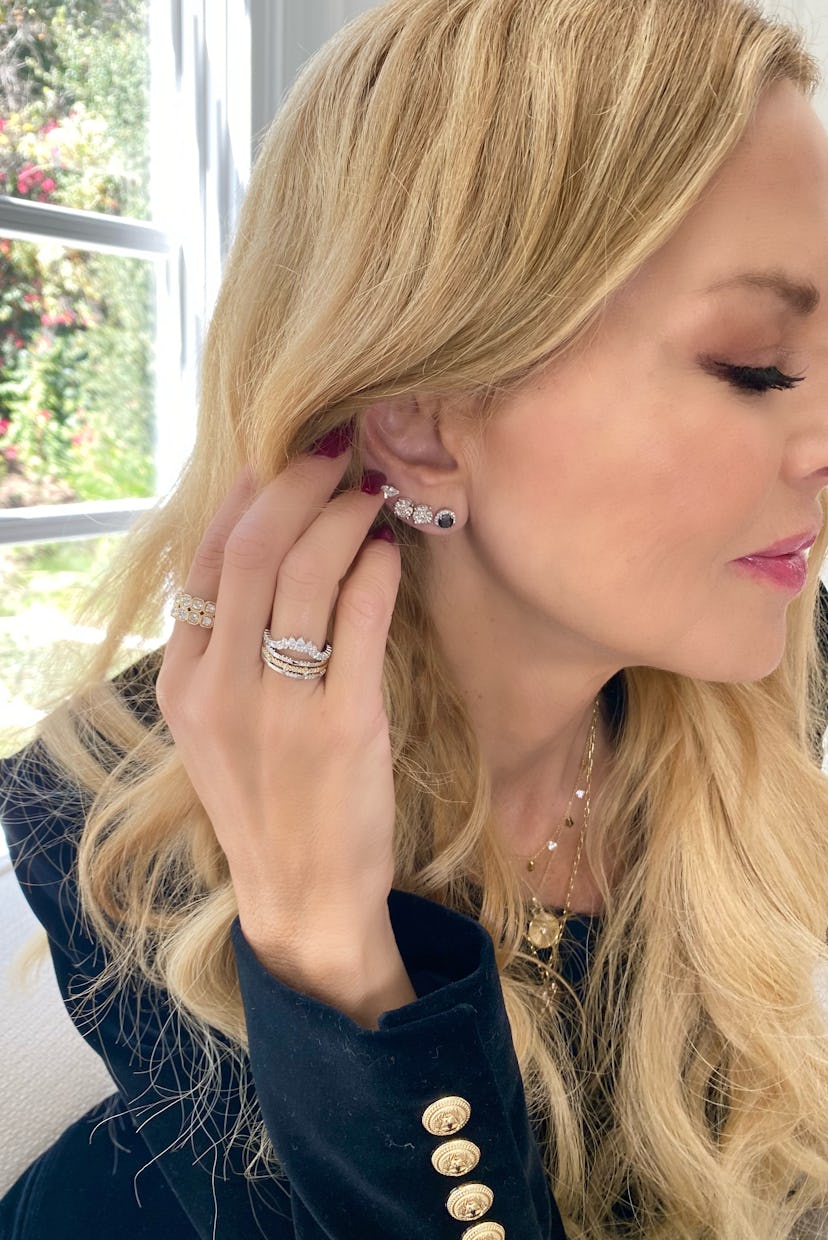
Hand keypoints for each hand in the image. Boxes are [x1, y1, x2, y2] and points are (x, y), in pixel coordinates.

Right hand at [155, 440, 414, 1025]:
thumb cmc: (267, 800)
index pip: (205, 561)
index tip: (278, 456)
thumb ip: (225, 647)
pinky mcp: (345, 727)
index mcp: (186, 684)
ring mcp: (282, 708)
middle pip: (254, 551)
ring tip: (369, 495)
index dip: (246, 495)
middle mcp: (223, 689)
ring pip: (306, 573)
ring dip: (342, 516)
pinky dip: (375, 570)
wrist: (302, 895)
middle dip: (297, 484)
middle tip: (335, 453)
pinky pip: (359, 621)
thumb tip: (263, 551)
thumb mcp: (216, 726)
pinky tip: (388, 550)